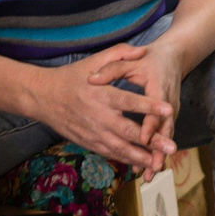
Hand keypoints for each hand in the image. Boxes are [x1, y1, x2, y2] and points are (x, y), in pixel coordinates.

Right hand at [25, 52, 175, 172]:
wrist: (43, 97)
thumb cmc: (71, 77)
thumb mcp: (93, 61)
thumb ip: (119, 54)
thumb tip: (142, 51)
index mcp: (101, 94)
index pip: (129, 101)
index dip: (149, 106)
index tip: (168, 109)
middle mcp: (98, 116)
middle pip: (129, 131)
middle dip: (151, 141)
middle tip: (171, 147)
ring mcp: (93, 133)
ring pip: (121, 148)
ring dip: (141, 157)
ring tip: (160, 163)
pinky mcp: (89, 143)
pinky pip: (110, 154)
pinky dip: (126, 160)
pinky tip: (142, 164)